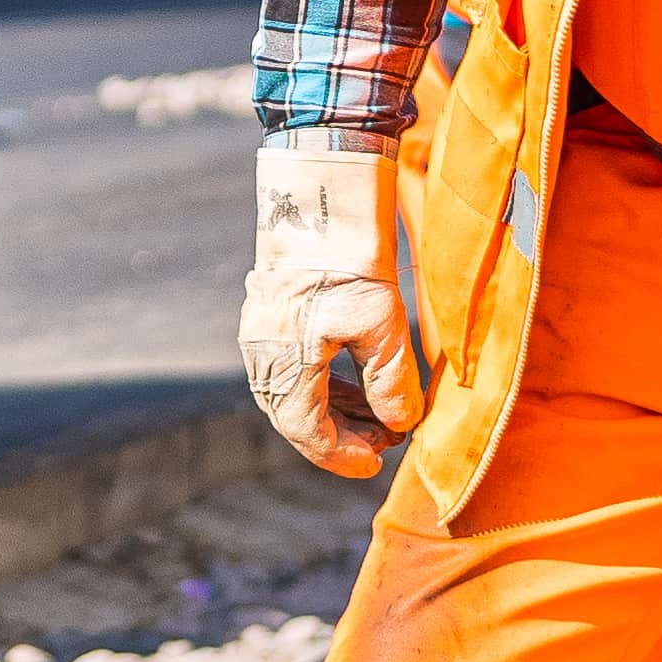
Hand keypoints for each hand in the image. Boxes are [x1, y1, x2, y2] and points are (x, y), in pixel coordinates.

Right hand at [242, 133, 423, 477]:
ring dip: (335, 413)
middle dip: (341, 437)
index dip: (341, 456)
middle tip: (386, 442)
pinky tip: (356, 388)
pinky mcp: (270, 318)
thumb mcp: (383, 324)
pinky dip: (324, 388)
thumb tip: (400, 424)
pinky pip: (292, 371)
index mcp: (284, 361)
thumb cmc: (351, 258)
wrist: (320, 198)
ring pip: (293, 396)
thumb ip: (392, 383)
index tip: (376, 463)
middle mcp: (262, 354)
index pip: (306, 430)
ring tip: (379, 418)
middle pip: (295, 418)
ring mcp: (261, 335)